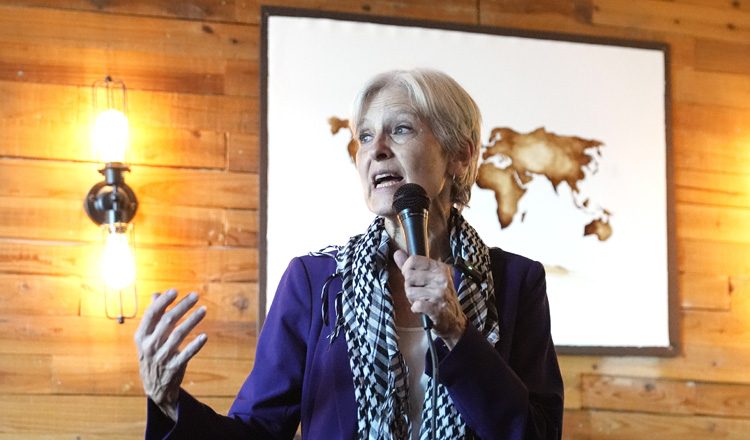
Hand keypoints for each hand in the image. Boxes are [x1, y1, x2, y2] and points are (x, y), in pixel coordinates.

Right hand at [134, 289, 207, 420]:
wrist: (154, 388)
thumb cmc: (152, 355)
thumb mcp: (147, 338)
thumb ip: (153, 316)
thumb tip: (156, 294)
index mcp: (141, 336)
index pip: (151, 314)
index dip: (163, 301)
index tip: (175, 290)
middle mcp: (149, 346)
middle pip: (167, 321)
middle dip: (182, 306)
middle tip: (196, 295)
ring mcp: (161, 357)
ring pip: (178, 335)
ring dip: (192, 320)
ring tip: (204, 310)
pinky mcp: (173, 367)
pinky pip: (186, 355)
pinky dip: (195, 345)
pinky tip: (205, 336)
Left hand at [393, 250, 466, 348]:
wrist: (454, 321)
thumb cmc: (440, 297)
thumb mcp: (429, 277)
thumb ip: (411, 266)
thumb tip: (397, 253)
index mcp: (439, 267)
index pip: (413, 260)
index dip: (407, 270)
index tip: (413, 278)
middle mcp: (441, 278)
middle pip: (408, 276)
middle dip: (410, 287)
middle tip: (420, 293)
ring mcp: (440, 293)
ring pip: (409, 291)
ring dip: (412, 299)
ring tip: (423, 301)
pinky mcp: (437, 308)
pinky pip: (416, 305)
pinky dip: (416, 308)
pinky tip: (423, 309)